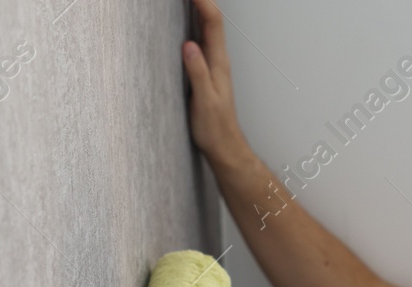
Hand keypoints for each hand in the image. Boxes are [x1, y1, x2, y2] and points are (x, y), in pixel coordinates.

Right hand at [182, 0, 250, 168]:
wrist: (224, 147)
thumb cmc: (215, 129)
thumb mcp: (204, 101)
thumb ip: (198, 72)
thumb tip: (189, 45)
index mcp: (218, 63)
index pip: (213, 23)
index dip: (202, 2)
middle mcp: (218, 60)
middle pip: (212, 20)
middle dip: (201, 1)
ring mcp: (213, 66)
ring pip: (207, 29)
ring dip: (199, 10)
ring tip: (188, 1)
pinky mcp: (206, 73)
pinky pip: (202, 42)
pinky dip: (195, 26)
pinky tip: (187, 24)